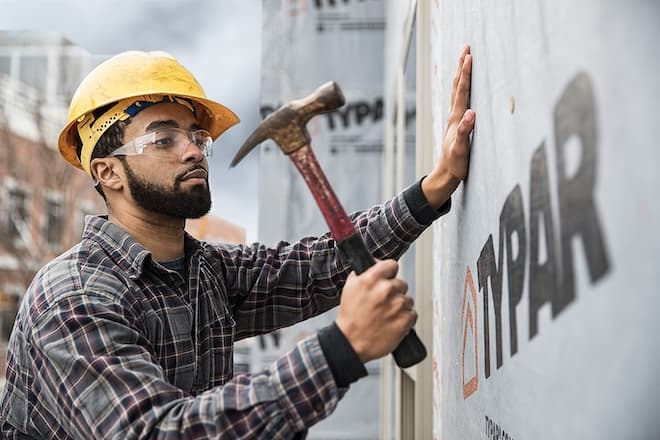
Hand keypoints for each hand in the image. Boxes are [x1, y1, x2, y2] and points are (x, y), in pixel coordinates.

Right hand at [336, 260, 416, 362]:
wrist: (352, 343)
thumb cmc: (351, 319)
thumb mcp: (350, 289)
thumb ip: (362, 274)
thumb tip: (374, 264)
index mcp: (372, 279)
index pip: (392, 265)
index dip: (389, 272)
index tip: (388, 277)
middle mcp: (386, 290)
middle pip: (401, 283)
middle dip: (394, 292)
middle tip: (384, 302)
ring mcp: (398, 305)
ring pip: (407, 299)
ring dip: (400, 306)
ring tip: (387, 315)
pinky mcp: (406, 320)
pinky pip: (412, 314)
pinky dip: (405, 318)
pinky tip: (393, 322)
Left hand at [422, 45, 474, 208]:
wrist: (446, 174)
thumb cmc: (455, 164)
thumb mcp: (461, 149)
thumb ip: (466, 131)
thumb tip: (472, 113)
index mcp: (456, 119)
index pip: (462, 91)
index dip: (466, 74)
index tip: (469, 56)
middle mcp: (454, 116)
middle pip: (457, 86)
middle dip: (462, 66)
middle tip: (466, 48)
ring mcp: (455, 120)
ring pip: (457, 92)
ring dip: (461, 74)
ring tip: (464, 60)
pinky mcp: (458, 125)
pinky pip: (460, 101)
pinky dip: (463, 89)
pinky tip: (465, 87)